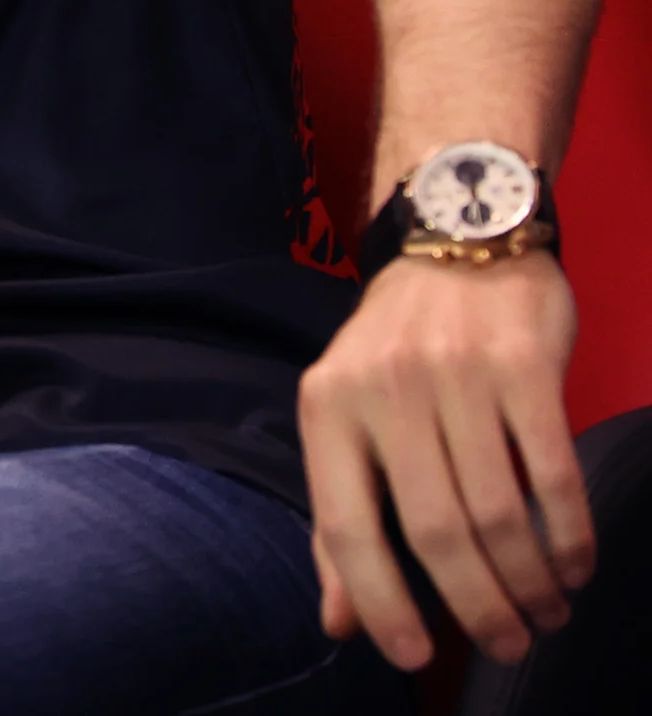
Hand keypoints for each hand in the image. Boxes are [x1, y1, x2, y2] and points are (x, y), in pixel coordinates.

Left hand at [300, 253, 591, 668]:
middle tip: (507, 644)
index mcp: (327, 409)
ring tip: (545, 611)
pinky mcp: (523, 366)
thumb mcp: (347, 417)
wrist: (456, 246)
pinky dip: (569, 533)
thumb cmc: (395, 350)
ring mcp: (454, 376)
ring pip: (498, 510)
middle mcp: (384, 391)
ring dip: (529, 579)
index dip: (378, 600)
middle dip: (475, 605)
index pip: (345, 525)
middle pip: (434, 529)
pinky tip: (574, 566)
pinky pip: (551, 472)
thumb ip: (341, 515)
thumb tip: (339, 619)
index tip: (412, 656)